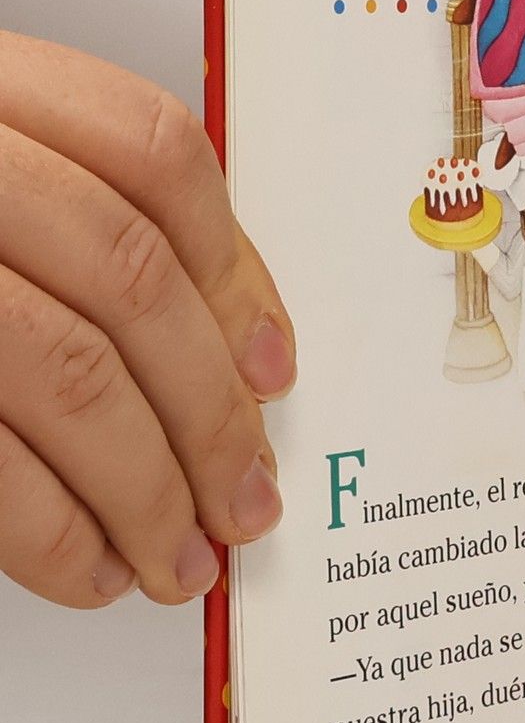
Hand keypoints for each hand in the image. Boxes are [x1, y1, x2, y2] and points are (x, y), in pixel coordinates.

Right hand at [0, 33, 294, 607]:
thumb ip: (76, 219)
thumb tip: (240, 349)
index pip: (149, 150)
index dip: (235, 272)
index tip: (273, 370)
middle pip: (123, 276)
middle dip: (209, 413)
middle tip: (249, 502)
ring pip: (64, 370)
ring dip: (146, 489)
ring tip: (182, 562)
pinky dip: (52, 532)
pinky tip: (90, 571)